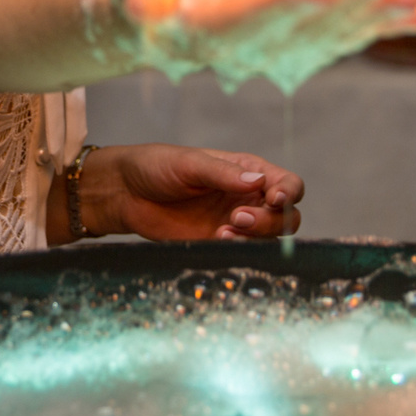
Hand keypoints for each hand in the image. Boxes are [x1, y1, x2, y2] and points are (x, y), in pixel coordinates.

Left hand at [81, 143, 304, 241]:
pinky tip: (217, 240)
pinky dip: (239, 249)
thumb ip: (223, 173)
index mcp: (247, 171)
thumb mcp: (190, 163)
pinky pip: (243, 252)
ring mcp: (234, 223)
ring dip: (256, 237)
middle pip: (286, 217)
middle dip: (271, 220)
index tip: (275, 198)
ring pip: (269, 238)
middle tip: (237, 218)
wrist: (125, 193)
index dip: (290, 193)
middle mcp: (247, 198)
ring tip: (224, 231)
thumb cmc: (156, 167)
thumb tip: (258, 181)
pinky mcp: (217, 244)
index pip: (288, 184)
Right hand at [97, 0, 415, 93]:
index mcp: (216, 26)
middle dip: (352, 2)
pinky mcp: (295, 39)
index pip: (257, 13)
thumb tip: (136, 0)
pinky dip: (378, 25)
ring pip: (334, 34)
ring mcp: (278, 47)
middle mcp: (253, 45)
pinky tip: (414, 14)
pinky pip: (342, 36)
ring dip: (376, 19)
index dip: (290, 2)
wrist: (155, 20)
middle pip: (308, 25)